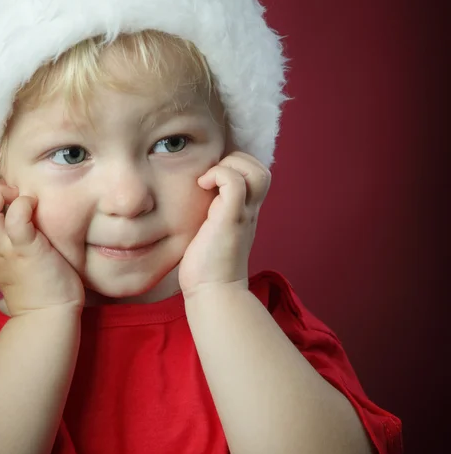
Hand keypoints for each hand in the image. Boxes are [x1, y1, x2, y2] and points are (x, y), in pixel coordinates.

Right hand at [0, 178, 84, 315]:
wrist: (49, 316)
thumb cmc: (40, 285)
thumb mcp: (15, 258)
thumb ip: (10, 238)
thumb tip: (19, 213)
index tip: (6, 195)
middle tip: (11, 192)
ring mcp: (7, 248)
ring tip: (18, 197)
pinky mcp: (28, 250)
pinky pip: (16, 220)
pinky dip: (23, 205)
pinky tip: (35, 208)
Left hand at [178, 151, 270, 298]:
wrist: (212, 292)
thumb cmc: (205, 267)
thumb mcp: (209, 232)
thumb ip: (209, 215)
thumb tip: (192, 202)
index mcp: (245, 212)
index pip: (254, 174)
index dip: (236, 166)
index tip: (211, 177)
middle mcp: (249, 210)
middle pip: (261, 169)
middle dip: (236, 161)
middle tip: (211, 176)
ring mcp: (243, 214)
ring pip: (255, 171)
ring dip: (230, 165)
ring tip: (208, 180)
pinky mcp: (231, 219)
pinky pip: (234, 182)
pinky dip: (218, 174)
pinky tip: (201, 186)